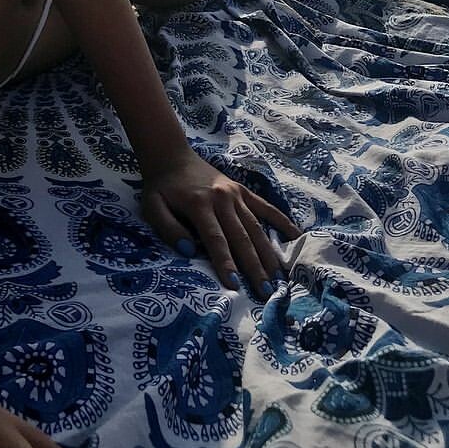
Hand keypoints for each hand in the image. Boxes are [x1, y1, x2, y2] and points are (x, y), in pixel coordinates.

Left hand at [139, 147, 301, 296]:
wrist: (171, 155)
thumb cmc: (161, 187)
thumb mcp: (152, 207)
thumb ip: (168, 228)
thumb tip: (187, 251)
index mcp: (200, 204)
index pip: (215, 239)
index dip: (225, 262)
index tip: (235, 285)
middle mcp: (222, 199)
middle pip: (241, 237)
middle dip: (253, 266)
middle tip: (265, 292)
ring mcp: (235, 194)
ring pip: (256, 227)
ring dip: (268, 253)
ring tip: (278, 278)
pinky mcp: (243, 190)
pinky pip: (265, 207)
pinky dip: (281, 221)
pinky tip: (295, 236)